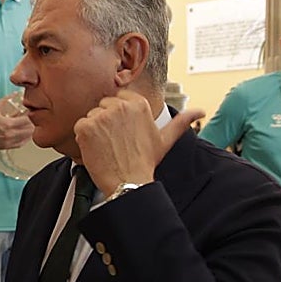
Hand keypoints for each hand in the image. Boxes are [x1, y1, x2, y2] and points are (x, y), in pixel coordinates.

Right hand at [0, 95, 33, 148]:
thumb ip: (6, 100)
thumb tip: (15, 93)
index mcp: (8, 124)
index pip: (27, 120)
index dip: (32, 115)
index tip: (32, 112)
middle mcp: (9, 135)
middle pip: (29, 130)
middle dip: (33, 123)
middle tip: (34, 118)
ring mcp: (8, 142)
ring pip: (27, 138)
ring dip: (31, 131)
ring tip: (31, 125)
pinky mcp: (6, 147)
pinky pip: (21, 144)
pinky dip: (26, 139)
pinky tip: (26, 134)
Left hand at [73, 91, 203, 194]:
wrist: (129, 182)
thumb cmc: (145, 162)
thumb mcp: (165, 139)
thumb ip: (181, 122)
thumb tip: (201, 111)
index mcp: (138, 103)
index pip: (117, 99)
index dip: (117, 116)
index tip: (123, 132)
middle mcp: (120, 106)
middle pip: (102, 106)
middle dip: (105, 122)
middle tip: (115, 142)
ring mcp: (102, 115)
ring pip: (90, 116)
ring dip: (94, 131)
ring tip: (107, 147)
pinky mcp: (86, 126)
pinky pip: (79, 126)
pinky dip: (83, 138)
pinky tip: (96, 149)